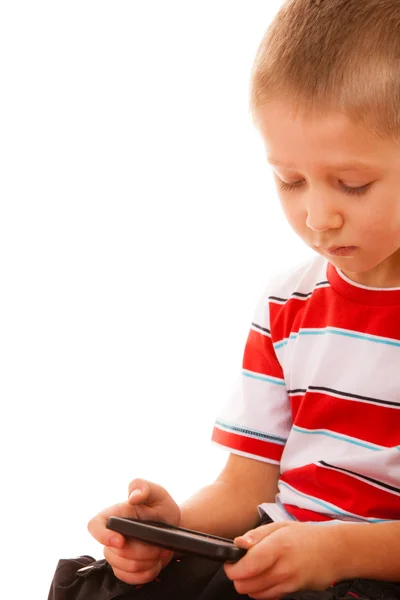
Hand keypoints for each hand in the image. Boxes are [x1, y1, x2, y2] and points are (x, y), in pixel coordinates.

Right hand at [88, 478, 180, 584]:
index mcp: (115, 515)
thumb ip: (144, 487)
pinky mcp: (124, 569)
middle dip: (141, 551)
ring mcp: (116, 554)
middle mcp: (112, 535)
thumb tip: (133, 497)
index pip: (94, 525)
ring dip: (147, 562)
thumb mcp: (158, 493)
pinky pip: (131, 579)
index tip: (121, 541)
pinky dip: (147, 573)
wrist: (173, 529)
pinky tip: (156, 562)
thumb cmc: (162, 508)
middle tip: (159, 545)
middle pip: (115, 552)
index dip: (102, 536)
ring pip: (124, 567)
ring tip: (160, 551)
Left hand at [224, 521, 341, 598]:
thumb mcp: (280, 526)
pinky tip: (266, 576)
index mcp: (277, 547)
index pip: (246, 567)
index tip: (230, 561)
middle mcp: (282, 568)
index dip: (232, 567)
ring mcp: (288, 583)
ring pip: (254, 594)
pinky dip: (261, 589)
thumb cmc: (307, 536)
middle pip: (245, 585)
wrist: (335, 552)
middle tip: (240, 565)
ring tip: (254, 569)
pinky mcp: (292, 593)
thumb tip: (238, 543)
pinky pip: (268, 596)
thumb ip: (256, 535)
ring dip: (248, 584)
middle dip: (237, 577)